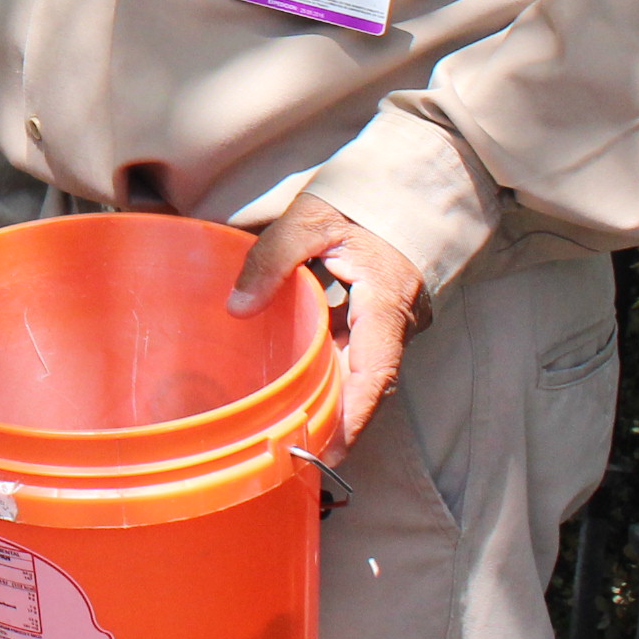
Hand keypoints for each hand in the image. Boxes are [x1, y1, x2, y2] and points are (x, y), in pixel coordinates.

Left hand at [229, 195, 432, 442]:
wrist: (401, 184)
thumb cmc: (357, 198)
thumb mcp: (309, 219)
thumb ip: (272, 259)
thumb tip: (237, 308)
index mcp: (387, 298)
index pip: (376, 370)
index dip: (355, 414)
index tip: (332, 449)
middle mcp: (398, 319)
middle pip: (369, 381)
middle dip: (340, 420)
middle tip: (300, 455)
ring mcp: (393, 320)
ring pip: (363, 370)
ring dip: (334, 399)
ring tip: (296, 432)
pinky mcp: (382, 317)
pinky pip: (358, 352)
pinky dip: (333, 372)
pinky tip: (302, 387)